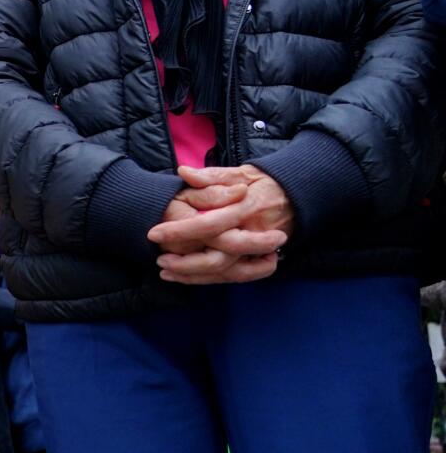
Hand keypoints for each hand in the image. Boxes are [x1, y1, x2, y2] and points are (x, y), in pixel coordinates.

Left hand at [148, 165, 292, 284]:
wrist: (299, 194)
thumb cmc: (263, 182)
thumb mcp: (239, 172)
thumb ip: (211, 175)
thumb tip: (183, 172)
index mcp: (245, 207)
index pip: (209, 224)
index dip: (180, 231)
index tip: (154, 234)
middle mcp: (254, 231)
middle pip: (220, 259)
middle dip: (186, 264)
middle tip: (160, 261)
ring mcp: (260, 249)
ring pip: (227, 273)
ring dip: (195, 277)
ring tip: (167, 273)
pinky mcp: (263, 258)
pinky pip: (238, 276)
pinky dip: (213, 280)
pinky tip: (189, 277)